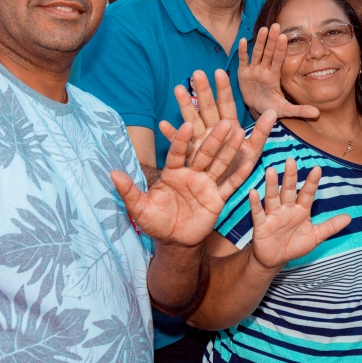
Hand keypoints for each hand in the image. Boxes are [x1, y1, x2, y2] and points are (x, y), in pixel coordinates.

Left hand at [111, 120, 253, 246]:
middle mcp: (191, 174)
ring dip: (229, 149)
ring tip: (240, 133)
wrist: (174, 241)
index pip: (178, 152)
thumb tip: (112, 173)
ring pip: (220, 164)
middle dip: (213, 138)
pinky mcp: (217, 198)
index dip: (181, 139)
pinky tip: (249, 161)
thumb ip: (128, 191)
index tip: (186, 124)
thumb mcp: (139, 208)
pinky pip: (230, 184)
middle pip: (204, 153)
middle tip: (224, 122)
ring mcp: (206, 184)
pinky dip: (239, 174)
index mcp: (172, 172)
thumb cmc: (155, 222)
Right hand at [158, 69, 274, 181]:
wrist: (225, 193)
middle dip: (203, 92)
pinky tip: (164, 125)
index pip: (226, 105)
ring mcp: (199, 143)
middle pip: (207, 109)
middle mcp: (212, 133)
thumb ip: (261, 132)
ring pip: (192, 122)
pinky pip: (179, 148)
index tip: (219, 72)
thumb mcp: (252, 152)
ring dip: (185, 107)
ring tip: (179, 89)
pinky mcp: (188, 159)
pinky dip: (172, 137)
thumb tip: (272, 111)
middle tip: (197, 73)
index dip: (223, 90)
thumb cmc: (239, 170)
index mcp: (228, 129)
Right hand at [238, 25, 319, 119]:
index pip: (278, 60)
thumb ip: (300, 110)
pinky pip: (243, 61)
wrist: (256, 111)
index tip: (285, 36)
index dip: (281, 49)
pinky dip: (243, 52)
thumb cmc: (271, 108)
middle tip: (276, 25)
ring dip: (259, 41)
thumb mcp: (285, 110)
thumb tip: (317, 113)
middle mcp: (265, 70)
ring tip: (263, 29)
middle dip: (271, 40)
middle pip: (268, 53)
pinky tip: (242, 40)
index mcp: (274, 76)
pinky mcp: (243, 74)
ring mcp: (254, 70)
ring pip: (257, 53)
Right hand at [247, 160, 350, 270]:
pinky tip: (253, 192)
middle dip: (290, 176)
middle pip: (289, 190)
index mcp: (301, 210)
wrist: (276, 259)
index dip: (312, 182)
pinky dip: (255, 203)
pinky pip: (258, 212)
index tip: (317, 169)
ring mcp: (273, 215)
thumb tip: (349, 218)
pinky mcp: (261, 224)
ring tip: (271, 170)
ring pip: (272, 197)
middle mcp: (287, 208)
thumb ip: (330, 227)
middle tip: (291, 161)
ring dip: (271, 185)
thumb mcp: (315, 237)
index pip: (307, 193)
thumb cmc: (295, 245)